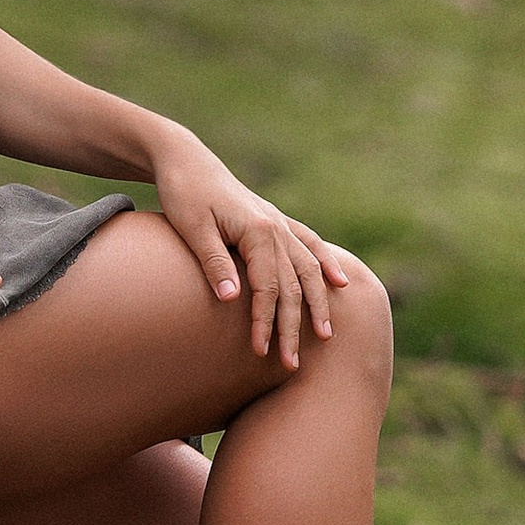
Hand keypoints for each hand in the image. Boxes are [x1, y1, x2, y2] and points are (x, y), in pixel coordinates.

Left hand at [147, 128, 349, 366]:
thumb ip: (214, 262)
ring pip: (308, 268)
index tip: (260, 351)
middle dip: (294, 326)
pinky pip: (310, 244)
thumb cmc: (184, 194)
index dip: (265, 321)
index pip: (268, 286)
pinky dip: (326, 263)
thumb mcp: (192, 228)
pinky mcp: (276, 220)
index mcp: (257, 229)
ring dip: (318, 303)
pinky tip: (340, 282)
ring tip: (326, 335)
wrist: (186, 160)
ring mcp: (279, 222)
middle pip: (293, 284)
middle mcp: (276, 226)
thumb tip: (232, 299)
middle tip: (292, 365)